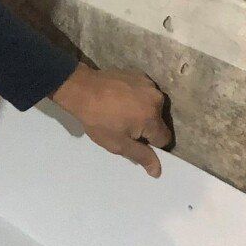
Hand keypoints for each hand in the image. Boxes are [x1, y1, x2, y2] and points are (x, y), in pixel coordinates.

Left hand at [50, 63, 171, 177]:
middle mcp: (157, 99)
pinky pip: (145, 92)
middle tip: (124, 125)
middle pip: (159, 121)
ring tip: (121, 111)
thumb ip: (141, 156)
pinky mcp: (140, 75)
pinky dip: (137, 97)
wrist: (82, 89)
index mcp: (153, 118)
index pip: (164, 139)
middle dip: (146, 127)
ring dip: (142, 111)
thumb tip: (158, 171)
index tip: (133, 140)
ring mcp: (149, 84)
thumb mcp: (118, 144)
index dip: (150, 144)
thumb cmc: (98, 120)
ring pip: (152, 106)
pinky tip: (120, 98)